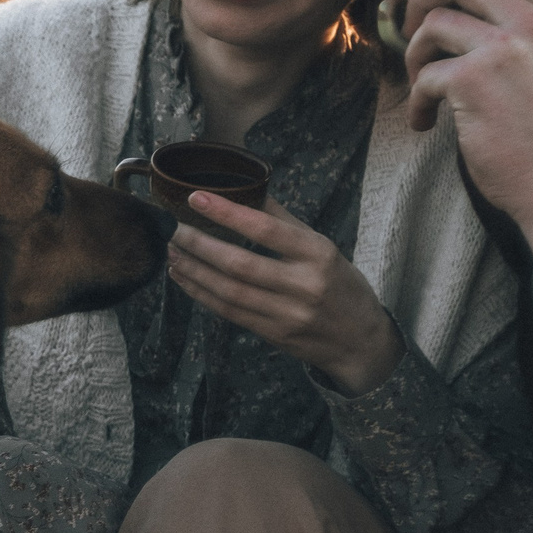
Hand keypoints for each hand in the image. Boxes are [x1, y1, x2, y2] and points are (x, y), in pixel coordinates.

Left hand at [167, 194, 402, 394]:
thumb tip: (247, 190)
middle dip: (199, 245)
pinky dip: (202, 293)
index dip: (228, 214)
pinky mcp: (273, 334)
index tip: (196, 199)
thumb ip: (285, 222)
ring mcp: (287, 314)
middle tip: (171, 229)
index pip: (266, 229)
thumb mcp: (324, 248)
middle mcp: (303, 285)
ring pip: (229, 291)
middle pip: (240, 264)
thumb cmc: (341, 285)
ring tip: (171, 251)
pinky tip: (185, 277)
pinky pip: (229, 312)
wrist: (361, 341)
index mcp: (318, 254)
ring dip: (194, 270)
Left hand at [398, 0, 532, 256]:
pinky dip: (416, 103)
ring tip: (423, 90)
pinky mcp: (472, 80)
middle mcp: (530, 24)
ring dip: (413, 58)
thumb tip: (451, 7)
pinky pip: (423, 75)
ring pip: (432, 24)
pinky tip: (427, 124)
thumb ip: (514, 31)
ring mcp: (502, 49)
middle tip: (413, 31)